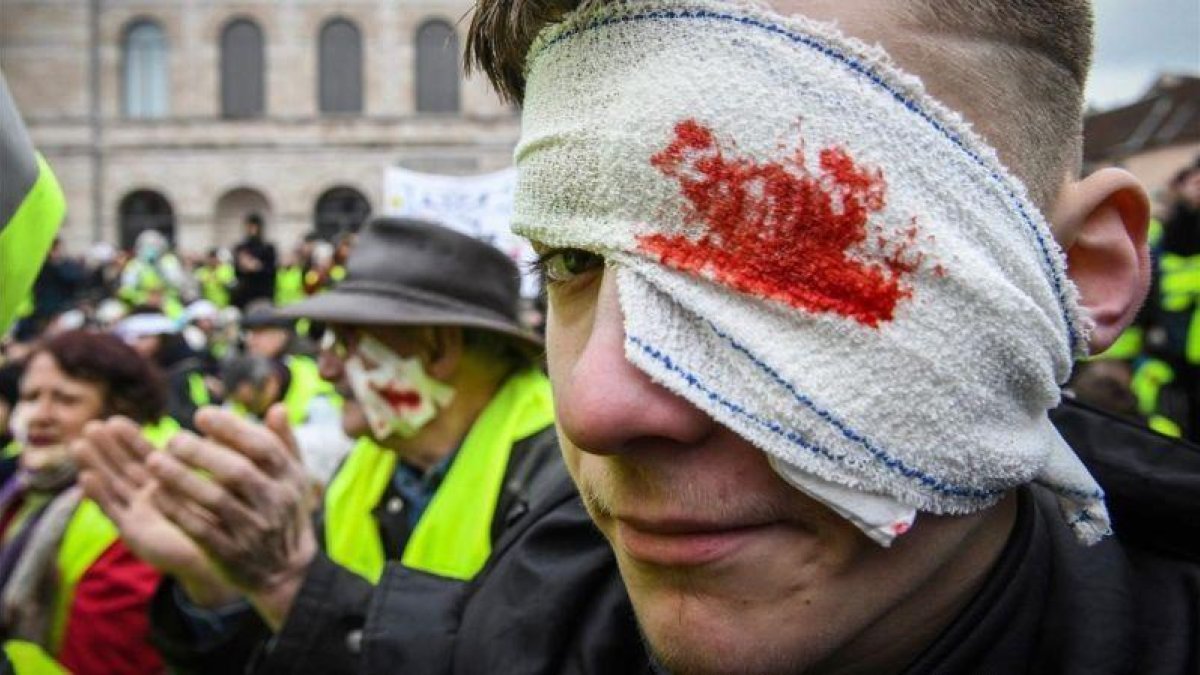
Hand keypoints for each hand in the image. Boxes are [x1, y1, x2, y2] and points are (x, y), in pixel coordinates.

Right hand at [74, 419, 238, 607]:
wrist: (223, 556)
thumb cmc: (222, 518)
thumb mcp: (215, 482)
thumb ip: (209, 459)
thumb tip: (214, 430)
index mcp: (166, 482)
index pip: (144, 455)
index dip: (129, 439)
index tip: (115, 420)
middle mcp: (148, 496)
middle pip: (122, 467)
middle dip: (106, 447)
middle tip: (90, 425)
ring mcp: (139, 514)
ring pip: (112, 484)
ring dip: (95, 465)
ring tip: (78, 444)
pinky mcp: (134, 532)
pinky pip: (113, 510)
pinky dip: (98, 495)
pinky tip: (85, 478)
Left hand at [146, 405, 316, 629]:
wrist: (284, 571)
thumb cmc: (283, 512)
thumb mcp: (293, 478)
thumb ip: (283, 443)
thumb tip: (277, 407)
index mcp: (290, 479)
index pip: (263, 448)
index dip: (233, 428)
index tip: (201, 415)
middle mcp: (275, 503)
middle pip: (238, 472)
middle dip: (202, 453)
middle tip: (172, 438)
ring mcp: (253, 530)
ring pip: (215, 500)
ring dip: (182, 479)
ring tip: (153, 461)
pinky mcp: (230, 553)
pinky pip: (200, 529)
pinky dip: (177, 510)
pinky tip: (156, 493)